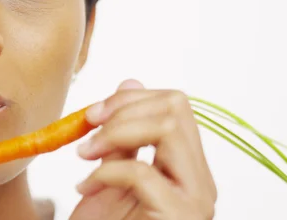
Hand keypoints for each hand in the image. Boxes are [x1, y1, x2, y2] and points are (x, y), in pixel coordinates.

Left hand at [68, 79, 216, 219]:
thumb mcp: (110, 175)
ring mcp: (196, 199)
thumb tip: (131, 81)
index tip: (92, 114)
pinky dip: (105, 173)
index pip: (176, 105)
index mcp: (187, 166)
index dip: (131, 99)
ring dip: (115, 132)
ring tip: (84, 155)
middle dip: (123, 109)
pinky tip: (86, 189)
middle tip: (87, 129)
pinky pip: (143, 173)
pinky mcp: (181, 216)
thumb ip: (123, 135)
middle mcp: (201, 179)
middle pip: (176, 107)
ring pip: (168, 127)